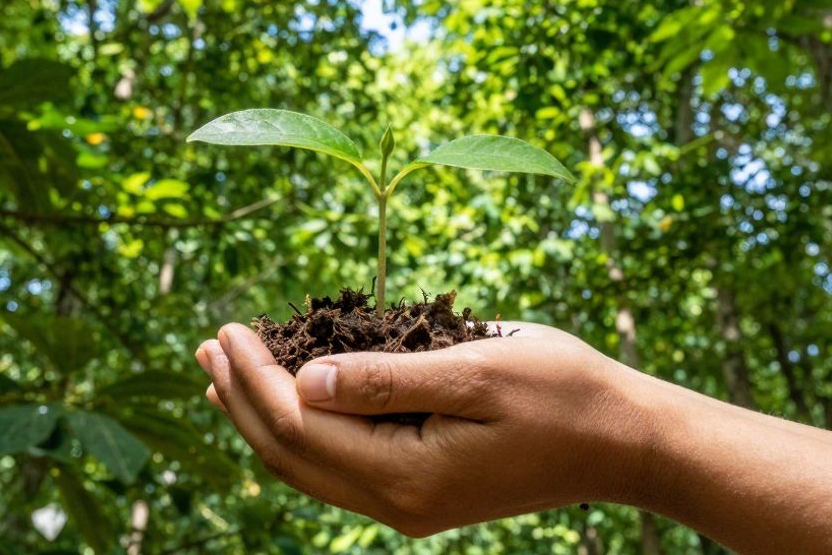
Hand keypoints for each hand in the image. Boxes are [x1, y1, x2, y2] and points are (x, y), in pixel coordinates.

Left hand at [195, 321, 659, 536]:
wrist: (623, 443)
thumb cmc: (562, 395)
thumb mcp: (475, 372)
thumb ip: (387, 379)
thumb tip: (304, 379)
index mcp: (405, 476)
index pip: (299, 429)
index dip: (254, 379)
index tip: (227, 329)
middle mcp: (397, 502)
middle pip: (289, 454)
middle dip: (241, 398)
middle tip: (207, 344)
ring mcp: (408, 502)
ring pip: (308, 464)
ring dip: (261, 415)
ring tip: (223, 371)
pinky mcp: (421, 488)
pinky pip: (338, 464)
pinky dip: (301, 429)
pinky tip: (289, 396)